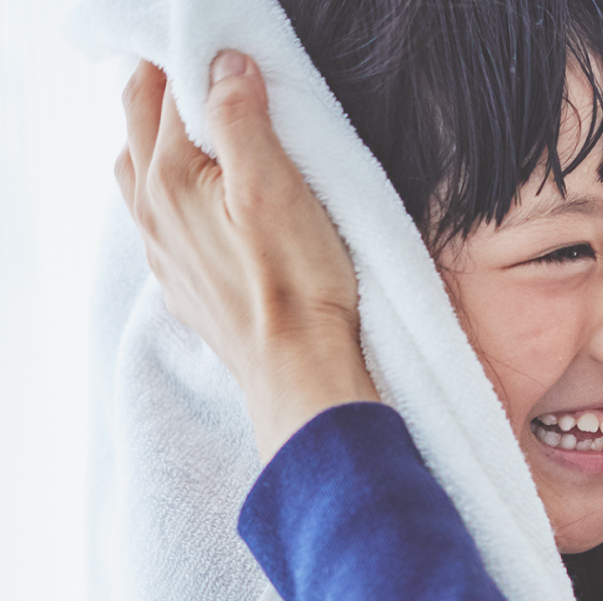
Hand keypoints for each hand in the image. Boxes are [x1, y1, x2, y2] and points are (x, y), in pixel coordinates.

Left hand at [116, 52, 379, 460]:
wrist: (297, 368)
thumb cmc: (295, 283)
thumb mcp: (276, 186)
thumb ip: (241, 119)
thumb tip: (222, 66)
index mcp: (171, 178)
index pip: (171, 92)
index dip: (203, 67)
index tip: (236, 63)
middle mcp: (153, 211)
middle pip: (138, 124)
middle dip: (165, 90)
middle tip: (211, 80)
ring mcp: (162, 250)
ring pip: (138, 172)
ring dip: (160, 140)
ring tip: (202, 133)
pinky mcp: (182, 281)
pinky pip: (157, 219)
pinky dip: (170, 191)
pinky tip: (204, 202)